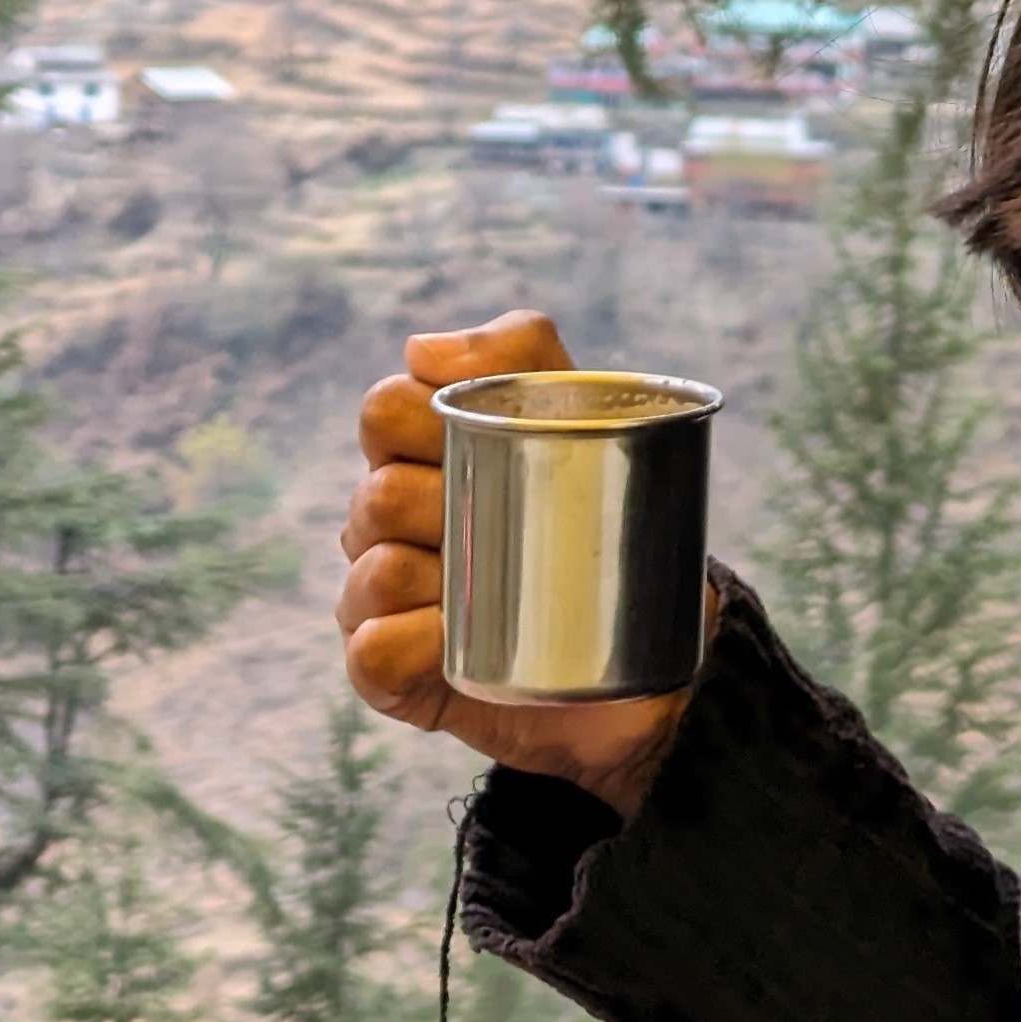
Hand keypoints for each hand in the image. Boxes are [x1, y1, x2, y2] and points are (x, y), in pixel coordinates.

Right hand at [337, 309, 705, 819]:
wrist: (646, 635)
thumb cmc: (604, 511)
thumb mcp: (586, 411)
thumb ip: (520, 349)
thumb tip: (418, 348)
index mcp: (421, 454)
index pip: (383, 411)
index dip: (425, 416)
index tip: (490, 435)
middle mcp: (384, 524)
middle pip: (379, 494)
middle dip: (448, 503)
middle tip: (515, 520)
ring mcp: (380, 599)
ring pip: (374, 572)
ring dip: (442, 578)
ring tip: (500, 587)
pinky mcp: (389, 673)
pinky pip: (374, 649)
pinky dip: (417, 643)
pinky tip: (458, 640)